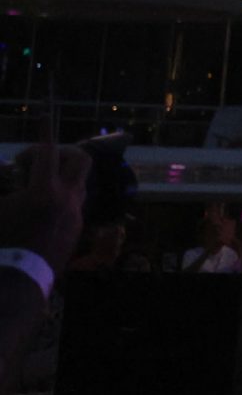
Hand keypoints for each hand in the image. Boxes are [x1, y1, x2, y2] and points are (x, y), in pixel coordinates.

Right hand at [0, 142, 89, 273]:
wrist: (17, 278)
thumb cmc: (0, 241)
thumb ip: (1, 184)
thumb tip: (5, 167)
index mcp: (43, 191)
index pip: (47, 152)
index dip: (43, 133)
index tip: (44, 116)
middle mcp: (66, 199)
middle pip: (79, 160)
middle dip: (61, 153)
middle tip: (39, 161)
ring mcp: (75, 214)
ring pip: (78, 182)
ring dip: (61, 176)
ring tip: (36, 187)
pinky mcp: (77, 228)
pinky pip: (75, 202)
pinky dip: (61, 196)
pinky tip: (41, 208)